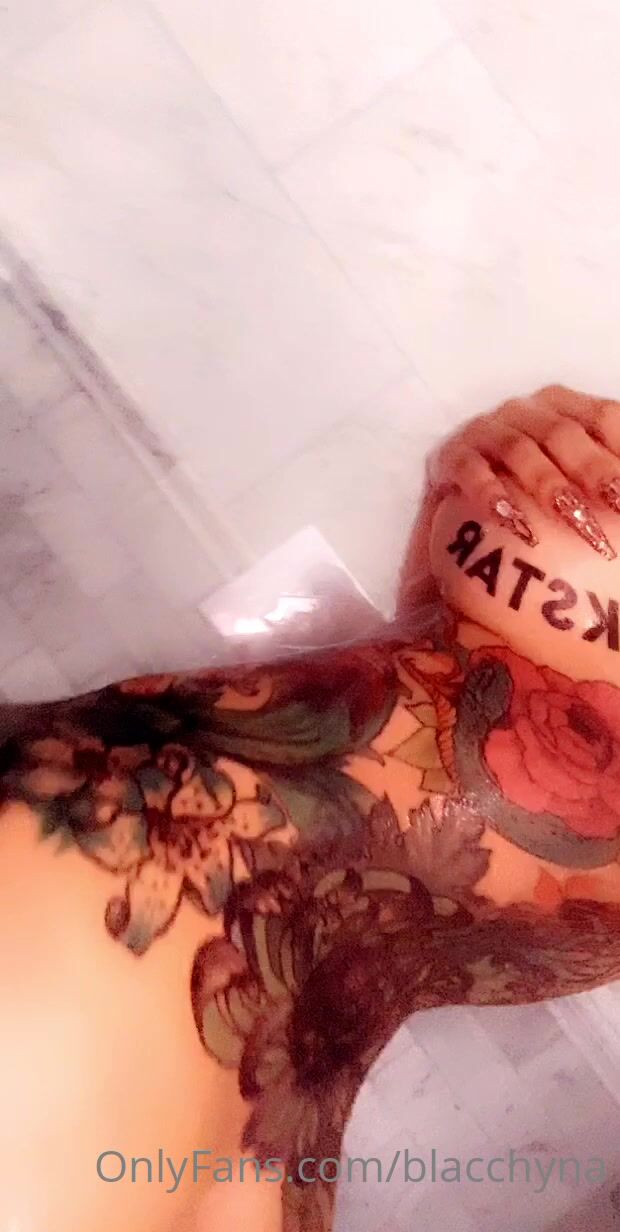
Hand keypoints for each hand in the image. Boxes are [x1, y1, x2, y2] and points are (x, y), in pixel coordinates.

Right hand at [428, 385, 619, 559]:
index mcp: (563, 409)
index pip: (602, 416)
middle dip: (594, 473)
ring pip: (519, 449)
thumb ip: (599, 488)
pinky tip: (516, 524)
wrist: (459, 524)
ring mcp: (484, 432)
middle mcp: (524, 412)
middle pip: (563, 433)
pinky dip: (492, 495)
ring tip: (576, 524)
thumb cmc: (527, 505)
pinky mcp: (449, 457)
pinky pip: (471, 470)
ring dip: (550, 487)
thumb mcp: (571, 487)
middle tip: (616, 513)